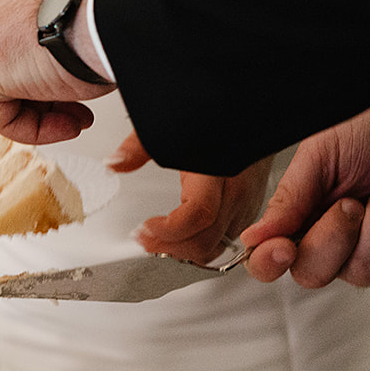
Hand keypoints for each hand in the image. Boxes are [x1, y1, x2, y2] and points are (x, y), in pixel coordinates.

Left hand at [0, 0, 114, 144]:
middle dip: (39, 98)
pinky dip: (36, 129)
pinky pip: (2, 117)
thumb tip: (58, 66)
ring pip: (3, 95)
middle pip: (0, 69)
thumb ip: (56, 39)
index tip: (46, 88)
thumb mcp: (79, 22)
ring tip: (77, 120)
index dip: (19, 69)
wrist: (106, 16)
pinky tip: (68, 124)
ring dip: (44, 116)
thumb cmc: (104, 12)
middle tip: (73, 111)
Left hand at [109, 133, 274, 263]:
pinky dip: (201, 246)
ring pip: (215, 248)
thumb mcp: (173, 127)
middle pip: (205, 240)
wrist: (255, 118)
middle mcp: (235, 193)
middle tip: (144, 238)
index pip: (197, 215)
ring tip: (159, 241)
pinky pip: (225, 242)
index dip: (169, 230)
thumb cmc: (219, 122)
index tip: (144, 228)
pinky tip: (182, 239)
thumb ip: (140, 146)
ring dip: (185, 252)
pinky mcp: (248, 212)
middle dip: (169, 247)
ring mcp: (245, 206)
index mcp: (216, 172)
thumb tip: (114, 163)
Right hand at [240, 77, 369, 286]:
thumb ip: (289, 199)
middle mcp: (335, 245)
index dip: (270, 263)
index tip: (282, 248)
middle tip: (353, 201)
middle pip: (315, 274)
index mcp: (303, 220)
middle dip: (337, 236)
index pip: (270, 262)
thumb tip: (253, 238)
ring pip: (367, 271)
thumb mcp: (321, 156)